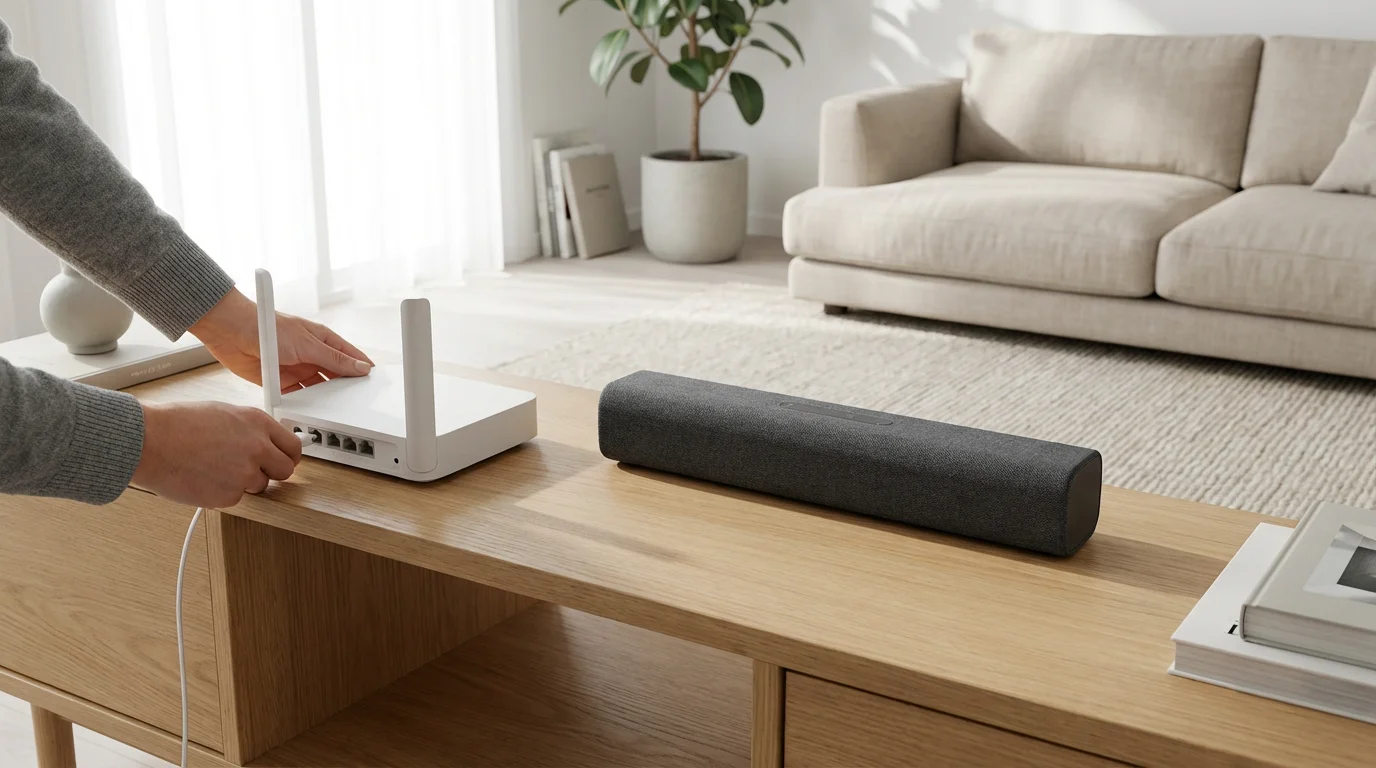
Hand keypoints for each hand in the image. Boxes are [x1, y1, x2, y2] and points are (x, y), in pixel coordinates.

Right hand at [132, 401, 302, 507]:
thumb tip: (263, 441)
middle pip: (285, 471)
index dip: (288, 457)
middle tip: (251, 471)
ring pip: (259, 487)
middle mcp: (257, 447)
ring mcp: (245, 473)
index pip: (293, 447)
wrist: (149, 442)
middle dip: (271, 473)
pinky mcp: (229, 495)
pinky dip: (222, 493)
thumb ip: (249, 429)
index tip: (283, 461)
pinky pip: (235, 498)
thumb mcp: (223, 413)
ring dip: (243, 483)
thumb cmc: (176, 424)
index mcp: (258, 422)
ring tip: (213, 468)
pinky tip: (203, 478)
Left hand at [190, 289, 373, 391]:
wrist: (232, 333)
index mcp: (322, 341)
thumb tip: (361, 367)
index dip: (362, 369)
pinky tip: (311, 409)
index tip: (374, 383)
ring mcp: (297, 370)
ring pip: (318, 389)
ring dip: (324, 397)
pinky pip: (298, 397)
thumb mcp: (308, 344)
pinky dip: (304, 403)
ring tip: (334, 408)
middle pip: (336, 376)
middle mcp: (311, 356)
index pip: (350, 357)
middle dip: (345, 387)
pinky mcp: (281, 383)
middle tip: (357, 401)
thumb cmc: (268, 327)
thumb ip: (335, 359)